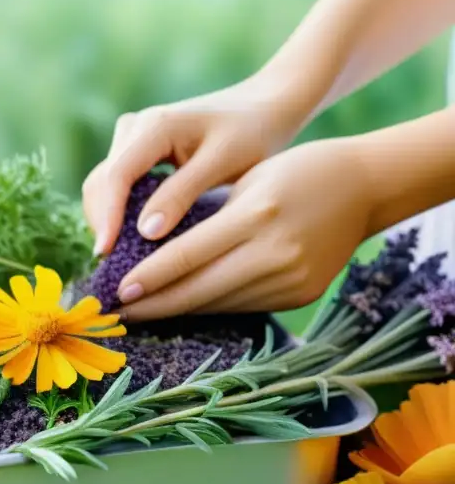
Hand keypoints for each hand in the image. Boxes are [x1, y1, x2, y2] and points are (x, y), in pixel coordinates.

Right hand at [83, 74, 314, 255]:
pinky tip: (132, 239)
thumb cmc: (252, 132)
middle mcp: (133, 128)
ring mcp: (131, 138)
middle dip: (103, 224)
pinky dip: (119, 212)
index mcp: (154, 126)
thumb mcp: (223, 163)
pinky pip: (115, 186)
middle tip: (114, 265)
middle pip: (100, 182)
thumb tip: (145, 232)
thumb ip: (182, 194)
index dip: (107, 217)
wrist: (263, 107)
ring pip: (102, 185)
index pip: (116, 176)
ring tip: (121, 257)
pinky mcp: (135, 151)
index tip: (106, 253)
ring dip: (108, 220)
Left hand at [115, 138, 374, 320]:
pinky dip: (210, 306)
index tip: (118, 291)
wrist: (365, 185)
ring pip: (219, 303)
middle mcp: (274, 252)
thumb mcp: (245, 180)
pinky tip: (184, 307)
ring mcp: (290, 279)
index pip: (186, 255)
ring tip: (144, 312)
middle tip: (119, 312)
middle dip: (155, 305)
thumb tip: (149, 252)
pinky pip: (242, 307)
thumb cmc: (294, 170)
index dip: (149, 278)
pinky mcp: (300, 295)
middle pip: (199, 290)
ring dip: (178, 311)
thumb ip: (204, 217)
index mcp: (255, 214)